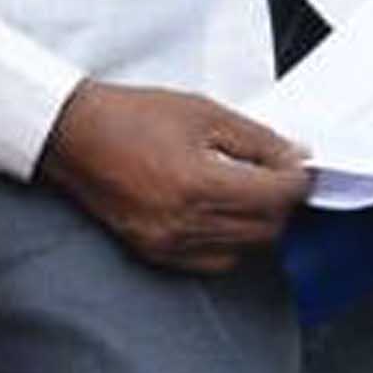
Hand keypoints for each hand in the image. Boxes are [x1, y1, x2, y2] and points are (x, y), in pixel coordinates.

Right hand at [36, 80, 310, 274]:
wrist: (74, 134)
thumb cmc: (130, 116)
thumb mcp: (201, 111)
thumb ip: (256, 138)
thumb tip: (295, 157)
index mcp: (198, 183)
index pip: (275, 196)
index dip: (296, 179)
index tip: (297, 165)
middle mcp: (184, 222)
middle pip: (267, 228)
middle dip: (280, 201)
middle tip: (275, 173)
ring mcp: (170, 244)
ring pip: (244, 248)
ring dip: (258, 222)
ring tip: (246, 189)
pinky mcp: (156, 254)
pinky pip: (214, 261)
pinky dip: (230, 241)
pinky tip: (221, 211)